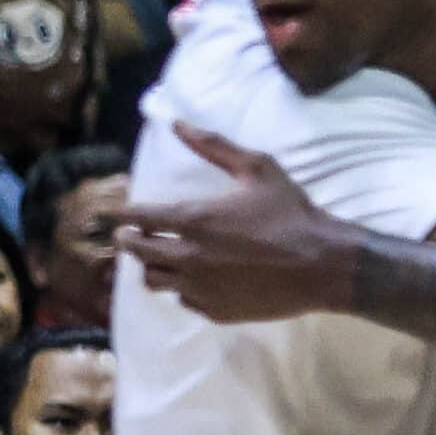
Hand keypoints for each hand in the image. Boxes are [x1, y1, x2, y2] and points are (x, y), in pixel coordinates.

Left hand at [117, 122, 354, 321]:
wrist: (324, 266)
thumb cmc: (293, 214)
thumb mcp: (258, 169)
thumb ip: (215, 146)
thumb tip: (178, 124)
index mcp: (194, 219)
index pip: (136, 218)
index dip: (118, 215)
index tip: (110, 214)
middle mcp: (188, 255)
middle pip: (136, 251)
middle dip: (129, 240)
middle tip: (133, 234)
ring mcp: (201, 287)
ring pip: (153, 279)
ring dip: (154, 265)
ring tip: (165, 256)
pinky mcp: (216, 310)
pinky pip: (184, 299)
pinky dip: (184, 287)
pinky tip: (199, 277)